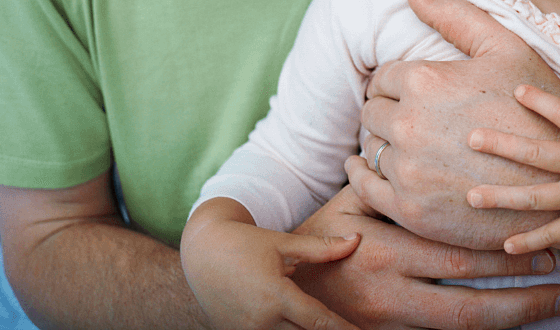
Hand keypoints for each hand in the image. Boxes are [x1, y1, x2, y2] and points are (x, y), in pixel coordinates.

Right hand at [181, 198, 360, 329]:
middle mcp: (260, 321)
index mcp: (276, 296)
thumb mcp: (284, 243)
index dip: (343, 329)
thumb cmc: (246, 243)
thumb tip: (357, 239)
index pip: (319, 322)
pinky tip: (298, 327)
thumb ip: (322, 248)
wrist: (201, 252)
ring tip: (327, 328)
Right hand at [291, 186, 559, 328]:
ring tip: (558, 303)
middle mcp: (390, 294)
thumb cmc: (317, 239)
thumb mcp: (348, 205)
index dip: (503, 254)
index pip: (455, 256)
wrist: (281, 293)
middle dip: (521, 295)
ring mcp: (390, 323)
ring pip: (462, 326)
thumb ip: (389, 180)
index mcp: (385, 252)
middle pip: (467, 303)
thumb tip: (433, 142)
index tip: (544, 244)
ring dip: (513, 316)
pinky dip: (482, 327)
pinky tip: (517, 321)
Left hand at [351, 0, 559, 249]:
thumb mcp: (507, 49)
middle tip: (408, 117)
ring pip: (370, 148)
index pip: (383, 78)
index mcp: (425, 82)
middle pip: (372, 113)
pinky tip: (368, 170)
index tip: (407, 92)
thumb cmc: (538, 108)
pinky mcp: (410, 210)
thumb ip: (456, 17)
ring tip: (403, 144)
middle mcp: (409, 126)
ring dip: (382, 143)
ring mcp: (408, 172)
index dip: (395, 83)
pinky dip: (362, 176)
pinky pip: (366, 188)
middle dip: (387, 111)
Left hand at [465, 84, 559, 260]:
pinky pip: (554, 234)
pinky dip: (530, 241)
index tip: (516, 90)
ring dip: (500, 197)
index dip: (541, 100)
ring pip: (535, 197)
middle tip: (471, 138)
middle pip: (537, 153)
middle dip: (501, 144)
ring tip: (470, 196)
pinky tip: (505, 245)